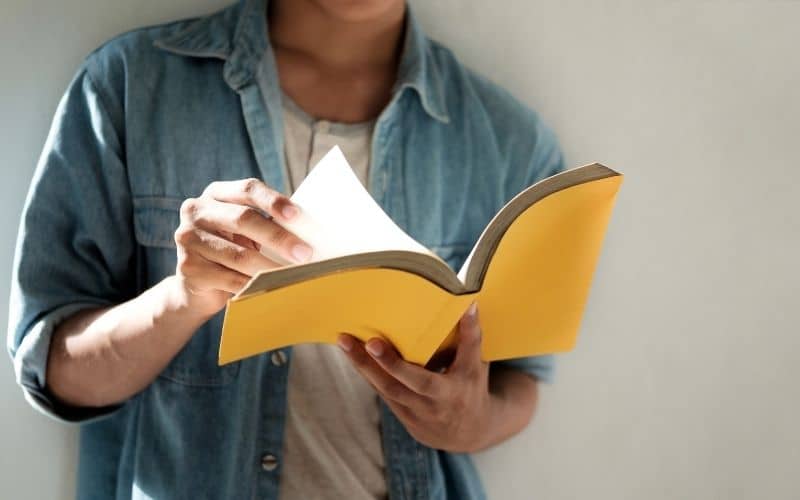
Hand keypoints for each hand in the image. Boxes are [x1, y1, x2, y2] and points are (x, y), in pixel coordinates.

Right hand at [172, 178, 312, 314]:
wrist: (196, 289)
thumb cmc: (232, 253)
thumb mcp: (246, 232)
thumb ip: (267, 223)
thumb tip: (309, 230)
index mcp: (216, 194)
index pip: (247, 190)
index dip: (273, 201)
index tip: (297, 215)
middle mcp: (197, 211)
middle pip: (243, 219)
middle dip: (279, 237)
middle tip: (305, 254)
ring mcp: (188, 238)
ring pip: (238, 254)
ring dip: (270, 267)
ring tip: (292, 275)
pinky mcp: (188, 266)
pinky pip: (229, 278)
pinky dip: (252, 286)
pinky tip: (268, 290)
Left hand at [338, 303, 495, 452]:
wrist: (467, 432)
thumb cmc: (470, 387)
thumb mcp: (476, 364)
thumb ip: (471, 337)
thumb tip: (468, 302)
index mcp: (460, 387)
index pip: (464, 357)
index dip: (462, 335)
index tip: (459, 309)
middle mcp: (438, 402)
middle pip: (413, 382)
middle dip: (390, 362)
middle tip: (370, 341)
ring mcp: (418, 412)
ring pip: (388, 389)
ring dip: (363, 365)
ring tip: (344, 340)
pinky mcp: (403, 416)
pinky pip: (381, 392)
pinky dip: (366, 372)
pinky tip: (350, 352)